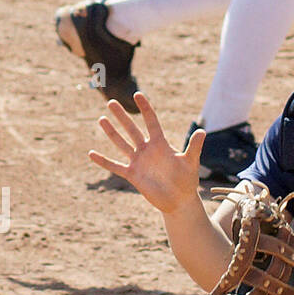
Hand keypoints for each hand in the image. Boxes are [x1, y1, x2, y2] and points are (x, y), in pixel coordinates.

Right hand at [88, 93, 205, 216]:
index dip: (145, 109)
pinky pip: (115, 166)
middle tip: (111, 102)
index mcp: (161, 144)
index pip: (152, 122)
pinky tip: (91, 154)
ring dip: (111, 133)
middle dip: (122, 116)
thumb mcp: (190, 162)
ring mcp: (138, 161)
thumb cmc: (187, 181)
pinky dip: (103, 161)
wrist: (179, 200)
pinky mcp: (132, 175)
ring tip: (101, 119)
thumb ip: (194, 147)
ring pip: (122, 144)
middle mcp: (147, 150)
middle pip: (132, 129)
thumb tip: (202, 131)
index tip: (137, 94)